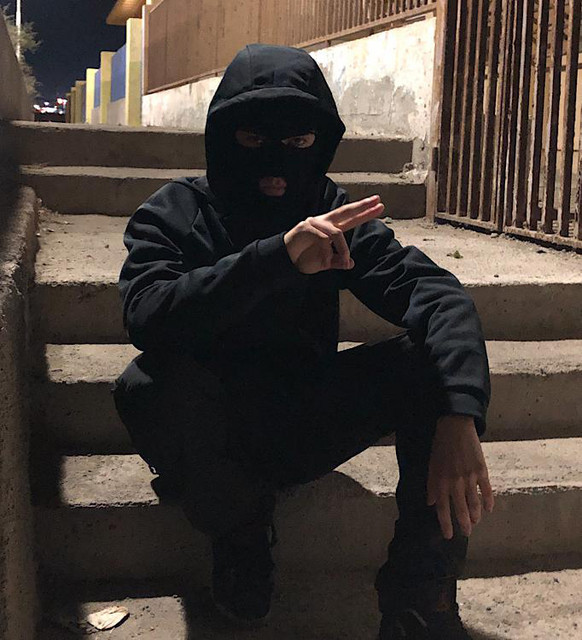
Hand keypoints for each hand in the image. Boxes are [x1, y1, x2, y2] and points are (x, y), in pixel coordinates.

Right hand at [283, 195, 384, 274]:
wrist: (286, 262)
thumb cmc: (304, 259)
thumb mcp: (325, 263)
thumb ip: (338, 261)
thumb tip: (351, 263)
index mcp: (330, 229)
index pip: (350, 218)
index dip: (364, 212)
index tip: (379, 206)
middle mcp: (325, 222)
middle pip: (347, 212)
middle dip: (363, 206)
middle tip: (377, 200)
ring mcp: (316, 223)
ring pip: (338, 232)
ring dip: (343, 250)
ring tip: (344, 262)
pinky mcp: (307, 227)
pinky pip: (325, 238)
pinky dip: (329, 250)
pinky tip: (326, 259)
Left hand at [427, 415, 493, 538]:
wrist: (455, 427)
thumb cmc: (441, 445)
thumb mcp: (431, 464)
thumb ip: (432, 485)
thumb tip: (431, 503)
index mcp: (440, 480)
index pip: (443, 507)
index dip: (446, 523)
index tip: (448, 536)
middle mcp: (455, 481)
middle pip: (460, 508)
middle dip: (463, 523)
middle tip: (466, 533)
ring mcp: (469, 476)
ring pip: (474, 502)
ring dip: (475, 514)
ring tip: (476, 523)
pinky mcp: (481, 470)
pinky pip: (486, 489)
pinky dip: (488, 500)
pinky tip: (489, 509)